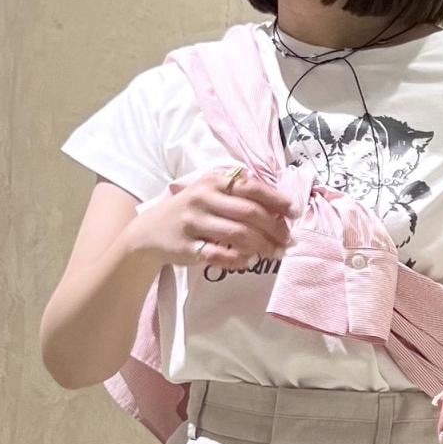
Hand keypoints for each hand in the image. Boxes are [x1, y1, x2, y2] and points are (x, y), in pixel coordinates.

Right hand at [136, 165, 293, 270]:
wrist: (149, 233)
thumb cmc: (189, 212)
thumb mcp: (208, 192)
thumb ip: (237, 194)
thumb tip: (278, 207)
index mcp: (212, 181)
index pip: (251, 187)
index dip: (276, 200)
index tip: (293, 211)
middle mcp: (202, 198)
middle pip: (249, 213)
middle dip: (274, 228)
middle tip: (287, 240)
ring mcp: (193, 223)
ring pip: (238, 234)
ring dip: (262, 246)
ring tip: (274, 253)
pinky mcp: (187, 246)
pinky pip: (220, 254)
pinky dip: (239, 259)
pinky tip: (249, 261)